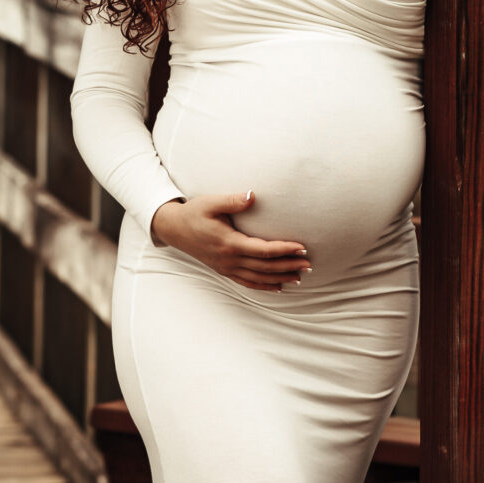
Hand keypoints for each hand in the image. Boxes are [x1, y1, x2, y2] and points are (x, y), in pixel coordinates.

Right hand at [150, 191, 311, 291]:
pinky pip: (247, 282)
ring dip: (280, 278)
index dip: (284, 250)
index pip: (263, 250)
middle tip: (309, 265)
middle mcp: (229, 259)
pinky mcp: (224, 270)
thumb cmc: (194, 212)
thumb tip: (253, 195)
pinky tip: (278, 287)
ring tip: (300, 277)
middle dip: (288, 266)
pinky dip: (264, 286)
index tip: (301, 247)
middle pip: (264, 267)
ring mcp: (226, 267)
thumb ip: (233, 200)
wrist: (174, 228)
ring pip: (258, 278)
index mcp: (229, 243)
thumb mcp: (211, 202)